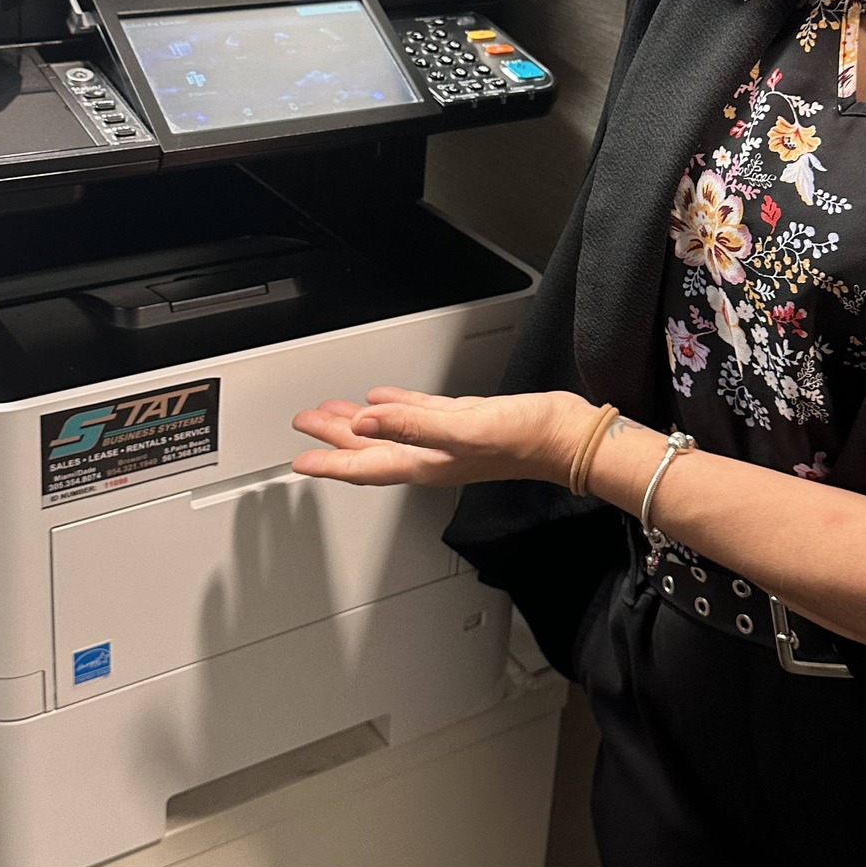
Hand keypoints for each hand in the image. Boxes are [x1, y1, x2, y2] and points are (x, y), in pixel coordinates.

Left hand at [291, 386, 594, 489]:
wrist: (566, 435)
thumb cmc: (524, 440)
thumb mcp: (462, 429)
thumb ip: (412, 424)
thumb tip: (364, 421)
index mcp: (426, 462)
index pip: (364, 465)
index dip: (328, 463)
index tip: (299, 461)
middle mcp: (431, 455)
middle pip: (368, 449)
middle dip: (334, 440)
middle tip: (305, 426)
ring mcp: (446, 440)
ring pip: (389, 432)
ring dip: (358, 425)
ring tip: (331, 415)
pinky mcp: (463, 423)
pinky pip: (416, 417)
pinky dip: (395, 410)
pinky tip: (383, 401)